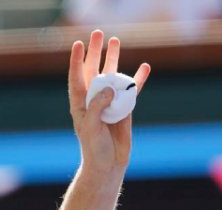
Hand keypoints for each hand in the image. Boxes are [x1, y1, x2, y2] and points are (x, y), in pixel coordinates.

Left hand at [69, 30, 150, 174]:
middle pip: (94, 70)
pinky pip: (132, 89)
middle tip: (98, 34)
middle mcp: (93, 99)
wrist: (108, 163)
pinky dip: (138, 79)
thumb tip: (110, 88)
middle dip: (96, 52)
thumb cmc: (94, 148)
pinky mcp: (124, 107)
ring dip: (114, 58)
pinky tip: (145, 66)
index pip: (77, 77)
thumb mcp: (91, 128)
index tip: (78, 44)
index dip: (77, 61)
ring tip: (115, 40)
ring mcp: (109, 102)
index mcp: (80, 103)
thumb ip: (97, 107)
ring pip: (112, 75)